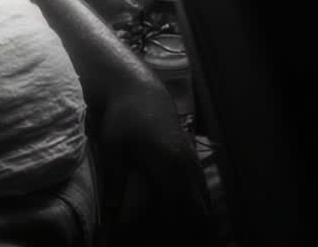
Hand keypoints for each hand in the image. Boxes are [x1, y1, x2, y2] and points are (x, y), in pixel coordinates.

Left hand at [96, 87, 216, 246]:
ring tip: (194, 235)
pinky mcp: (190, 153)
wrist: (138, 87)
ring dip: (200, 216)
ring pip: (204, 196)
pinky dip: (200, 201)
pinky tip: (194, 211)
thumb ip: (115, 177)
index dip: (180, 229)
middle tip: (188, 241)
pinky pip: (201, 184)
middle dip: (196, 228)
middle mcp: (186, 164)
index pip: (182, 208)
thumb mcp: (113, 145)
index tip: (171, 241)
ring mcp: (191, 158)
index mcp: (169, 165)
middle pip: (200, 207)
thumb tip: (112, 209)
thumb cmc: (123, 115)